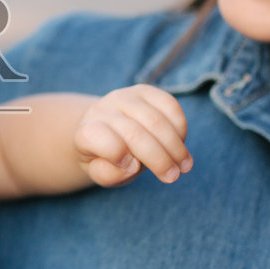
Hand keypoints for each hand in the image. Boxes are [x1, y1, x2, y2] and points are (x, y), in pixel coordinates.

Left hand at [74, 85, 191, 186]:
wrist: (106, 132)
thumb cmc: (105, 159)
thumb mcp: (101, 173)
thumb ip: (109, 174)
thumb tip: (132, 164)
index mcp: (85, 132)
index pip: (95, 137)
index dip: (116, 155)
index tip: (132, 170)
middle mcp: (102, 109)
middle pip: (134, 133)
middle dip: (158, 159)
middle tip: (172, 177)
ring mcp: (124, 97)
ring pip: (156, 121)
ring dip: (175, 147)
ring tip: (184, 167)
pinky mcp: (145, 91)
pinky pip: (170, 105)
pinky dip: (180, 128)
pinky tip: (180, 144)